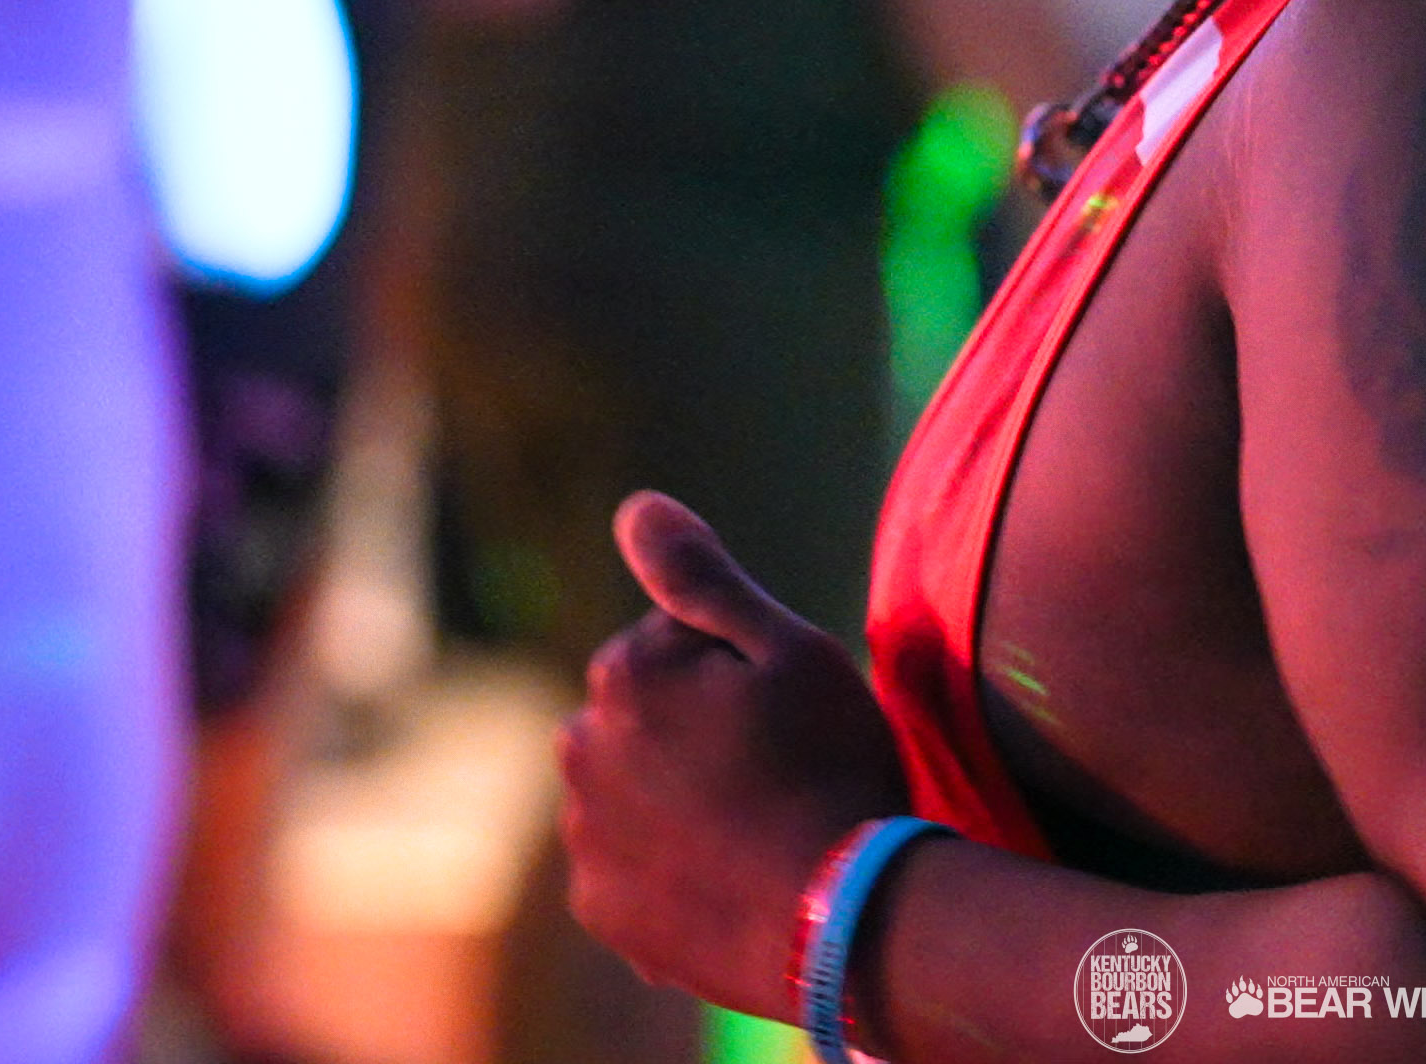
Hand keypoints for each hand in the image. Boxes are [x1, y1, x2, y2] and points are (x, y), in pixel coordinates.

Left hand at [557, 492, 908, 1020]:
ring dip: (680, 800)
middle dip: (695, 732)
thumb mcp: (792, 651)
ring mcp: (587, 839)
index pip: (677, 645)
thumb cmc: (829, 769)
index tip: (787, 715)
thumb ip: (703, 578)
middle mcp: (582, 751)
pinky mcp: (602, 912)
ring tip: (762, 830)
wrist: (843, 920)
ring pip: (635, 792)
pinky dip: (673, 867)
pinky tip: (736, 878)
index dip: (743, 674)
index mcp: (625, 675)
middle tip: (778, 773)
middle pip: (647, 718)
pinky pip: (633, 867)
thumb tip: (636, 505)